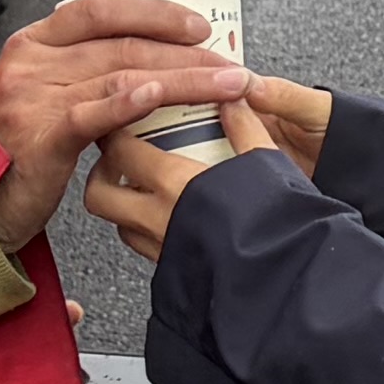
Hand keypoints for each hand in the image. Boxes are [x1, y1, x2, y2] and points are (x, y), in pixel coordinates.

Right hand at [0, 0, 251, 241]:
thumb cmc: (14, 152)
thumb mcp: (45, 97)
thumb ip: (86, 74)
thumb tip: (156, 64)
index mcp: (34, 44)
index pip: (101, 11)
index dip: (154, 13)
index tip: (197, 25)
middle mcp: (30, 62)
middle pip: (122, 45)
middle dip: (185, 54)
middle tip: (229, 65)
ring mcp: (31, 97)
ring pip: (120, 76)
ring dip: (181, 80)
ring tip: (223, 85)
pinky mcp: (38, 136)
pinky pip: (91, 113)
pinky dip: (129, 103)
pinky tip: (160, 97)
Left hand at [86, 77, 325, 263]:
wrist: (284, 280)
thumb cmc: (275, 225)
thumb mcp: (265, 163)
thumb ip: (244, 128)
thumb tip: (233, 103)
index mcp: (173, 183)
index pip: (120, 150)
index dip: (116, 132)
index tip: (125, 120)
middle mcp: (156, 219)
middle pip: (99, 193)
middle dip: (104, 173)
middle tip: (120, 156)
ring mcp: (161, 249)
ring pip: (120, 224)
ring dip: (124, 205)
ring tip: (146, 188)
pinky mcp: (173, 272)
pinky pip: (144, 247)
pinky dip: (147, 230)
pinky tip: (172, 218)